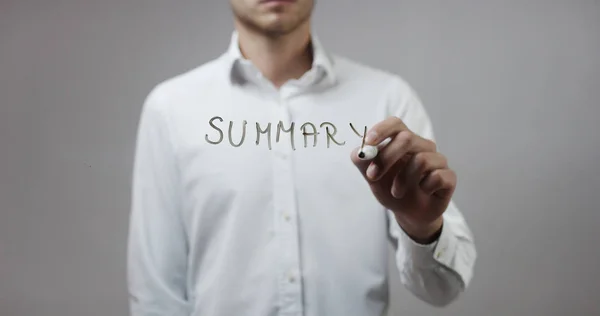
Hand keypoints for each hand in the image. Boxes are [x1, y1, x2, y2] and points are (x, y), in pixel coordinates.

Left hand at [350, 117, 456, 242]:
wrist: (409, 214)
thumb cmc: (391, 189)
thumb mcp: (372, 177)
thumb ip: (363, 163)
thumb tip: (358, 152)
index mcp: (403, 140)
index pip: (395, 124)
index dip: (382, 129)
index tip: (369, 143)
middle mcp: (422, 146)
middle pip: (407, 138)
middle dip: (386, 158)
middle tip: (373, 176)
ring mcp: (437, 160)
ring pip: (421, 160)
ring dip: (402, 180)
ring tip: (396, 192)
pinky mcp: (449, 176)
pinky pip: (437, 177)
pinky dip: (424, 188)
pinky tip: (422, 192)